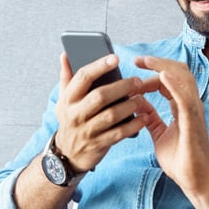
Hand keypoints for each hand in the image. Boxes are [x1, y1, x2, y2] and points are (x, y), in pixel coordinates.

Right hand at [55, 52, 145, 171]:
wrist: (67, 154)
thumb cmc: (70, 120)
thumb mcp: (64, 100)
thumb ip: (66, 77)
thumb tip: (66, 54)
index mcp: (68, 99)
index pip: (83, 77)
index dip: (99, 66)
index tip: (115, 58)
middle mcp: (76, 114)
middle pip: (100, 96)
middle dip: (121, 87)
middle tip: (137, 81)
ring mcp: (87, 130)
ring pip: (112, 115)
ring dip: (130, 105)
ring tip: (141, 98)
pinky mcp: (98, 144)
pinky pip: (119, 133)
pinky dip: (133, 125)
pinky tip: (144, 117)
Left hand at [134, 55, 208, 193]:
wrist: (194, 180)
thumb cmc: (181, 159)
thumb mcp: (159, 134)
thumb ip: (151, 118)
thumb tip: (139, 103)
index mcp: (183, 107)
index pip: (171, 80)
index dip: (155, 72)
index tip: (137, 68)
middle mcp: (191, 105)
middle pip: (179, 73)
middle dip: (158, 63)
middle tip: (139, 60)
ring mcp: (194, 112)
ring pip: (183, 79)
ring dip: (164, 67)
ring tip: (147, 62)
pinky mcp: (193, 122)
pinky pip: (185, 98)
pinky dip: (174, 85)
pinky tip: (162, 76)